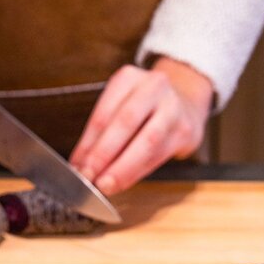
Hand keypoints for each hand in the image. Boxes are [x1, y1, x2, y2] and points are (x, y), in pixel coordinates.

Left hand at [70, 57, 212, 193]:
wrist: (184, 104)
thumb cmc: (145, 109)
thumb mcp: (121, 106)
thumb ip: (101, 133)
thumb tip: (81, 165)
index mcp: (129, 78)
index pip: (104, 113)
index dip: (88, 143)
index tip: (77, 165)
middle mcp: (153, 87)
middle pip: (125, 122)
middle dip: (104, 154)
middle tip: (90, 176)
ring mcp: (173, 108)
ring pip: (147, 142)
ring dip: (124, 168)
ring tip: (106, 185)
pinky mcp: (185, 131)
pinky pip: (159, 155)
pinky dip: (138, 172)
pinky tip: (124, 182)